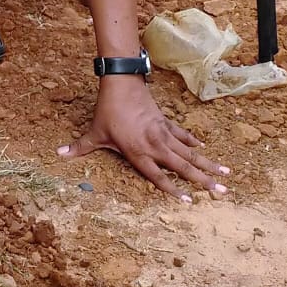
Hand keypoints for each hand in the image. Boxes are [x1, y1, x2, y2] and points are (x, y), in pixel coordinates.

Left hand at [59, 74, 228, 201]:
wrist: (121, 85)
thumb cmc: (107, 111)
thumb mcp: (94, 132)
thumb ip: (80, 148)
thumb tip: (58, 155)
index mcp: (138, 153)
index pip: (157, 176)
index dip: (172, 189)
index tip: (189, 202)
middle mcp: (155, 146)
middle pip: (182, 167)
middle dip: (203, 181)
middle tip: (222, 193)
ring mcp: (163, 134)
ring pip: (189, 153)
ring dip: (207, 164)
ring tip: (227, 175)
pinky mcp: (166, 123)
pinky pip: (183, 135)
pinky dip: (193, 142)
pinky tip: (205, 149)